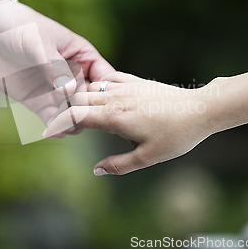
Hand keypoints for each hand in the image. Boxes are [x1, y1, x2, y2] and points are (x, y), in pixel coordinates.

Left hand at [0, 0, 114, 127]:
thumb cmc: (17, 25)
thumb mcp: (37, 41)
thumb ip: (53, 66)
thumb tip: (69, 90)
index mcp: (82, 55)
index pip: (106, 77)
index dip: (109, 92)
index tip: (105, 105)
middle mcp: (74, 76)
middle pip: (93, 101)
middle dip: (91, 113)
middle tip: (81, 119)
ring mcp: (57, 91)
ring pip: (76, 115)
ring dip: (73, 123)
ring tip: (64, 126)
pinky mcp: (38, 102)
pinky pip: (53, 120)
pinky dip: (56, 128)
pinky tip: (52, 131)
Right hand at [44, 72, 218, 174]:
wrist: (199, 110)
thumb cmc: (176, 135)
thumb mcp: (147, 157)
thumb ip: (119, 165)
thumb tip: (96, 170)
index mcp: (114, 117)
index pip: (75, 116)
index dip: (58, 124)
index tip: (47, 132)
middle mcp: (115, 98)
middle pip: (77, 99)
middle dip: (65, 111)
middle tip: (61, 125)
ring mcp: (125, 87)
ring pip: (91, 88)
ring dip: (79, 98)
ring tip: (77, 112)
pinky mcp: (136, 81)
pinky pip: (108, 78)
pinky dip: (97, 86)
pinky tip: (100, 96)